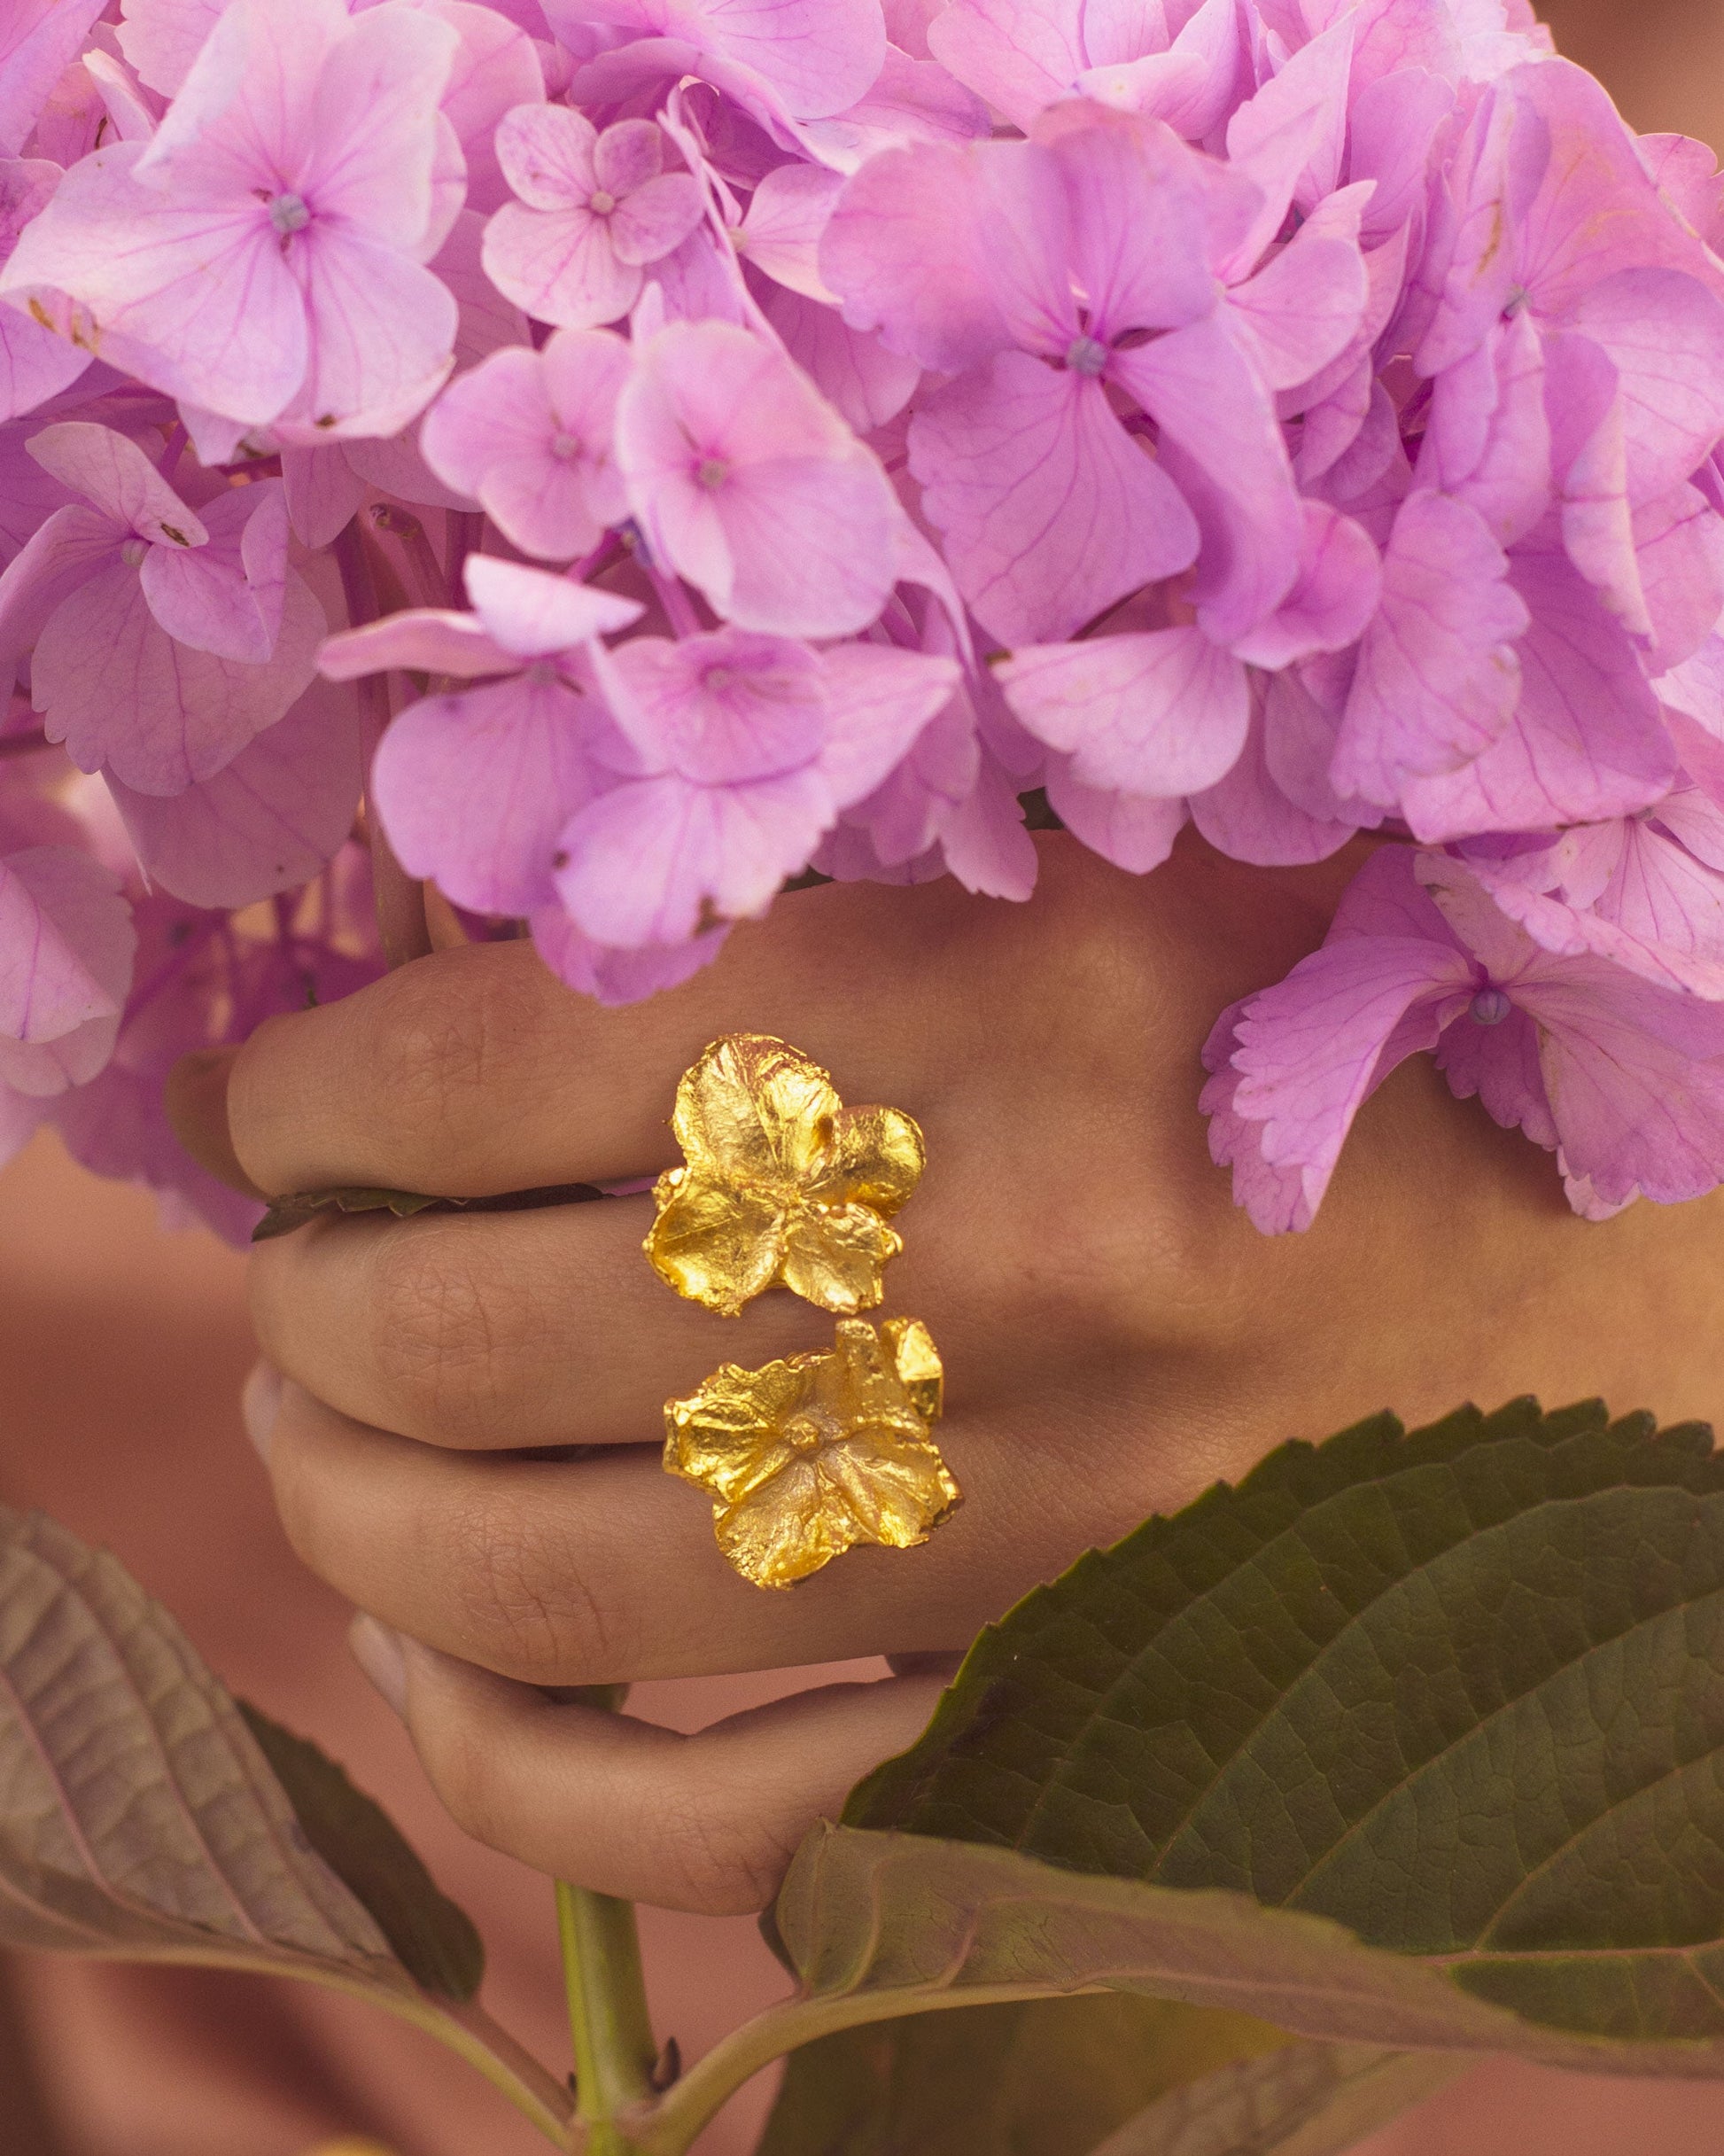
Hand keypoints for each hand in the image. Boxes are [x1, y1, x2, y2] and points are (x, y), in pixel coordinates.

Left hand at [215, 833, 1723, 1912]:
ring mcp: (1038, 1528)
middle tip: (298, 1275)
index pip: (487, 1059)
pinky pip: (717, 1821)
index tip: (283, 1108)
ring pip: (536, 1583)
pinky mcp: (1080, 1715)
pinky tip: (446, 1672)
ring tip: (320, 1439)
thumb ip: (819, 870)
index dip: (313, 1096)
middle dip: (308, 1308)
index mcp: (994, 994)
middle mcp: (998, 1265)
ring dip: (349, 1517)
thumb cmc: (1347, 1029)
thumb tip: (467, 939)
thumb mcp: (1108, 854)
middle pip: (464, 1331)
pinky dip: (517, 1773)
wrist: (1618, 1275)